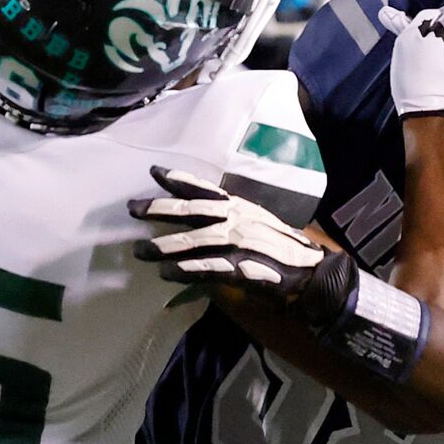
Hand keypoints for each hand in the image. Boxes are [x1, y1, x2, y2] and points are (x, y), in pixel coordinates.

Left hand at [130, 168, 354, 325]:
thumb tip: (196, 217)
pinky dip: (186, 269)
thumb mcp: (254, 221)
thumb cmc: (278, 246)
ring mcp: (239, 243)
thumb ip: (226, 217)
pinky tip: (166, 272)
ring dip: (164, 245)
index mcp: (238, 207)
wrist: (311, 270)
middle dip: (159, 209)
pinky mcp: (242, 268)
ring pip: (194, 240)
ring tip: (138, 251)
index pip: (204, 190)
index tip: (154, 171)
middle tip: (132, 208)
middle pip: (191, 211)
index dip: (178, 180)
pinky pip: (208, 267)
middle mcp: (236, 220)